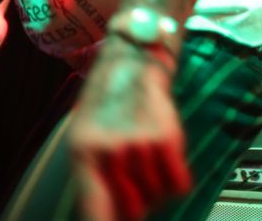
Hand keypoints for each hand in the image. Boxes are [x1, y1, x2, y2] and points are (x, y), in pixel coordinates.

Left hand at [68, 35, 191, 220]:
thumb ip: (93, 178)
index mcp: (82, 153)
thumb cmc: (109, 98)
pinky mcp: (166, 138)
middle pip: (133, 211)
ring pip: (157, 196)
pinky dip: (177, 175)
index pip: (94, 214)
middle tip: (136, 174)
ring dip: (157, 183)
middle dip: (138, 200)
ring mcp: (138, 144)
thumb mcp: (86, 135)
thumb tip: (107, 217)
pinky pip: (179, 184)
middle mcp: (108, 152)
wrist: (133, 56)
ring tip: (146, 150)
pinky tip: (164, 150)